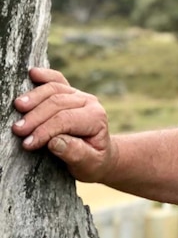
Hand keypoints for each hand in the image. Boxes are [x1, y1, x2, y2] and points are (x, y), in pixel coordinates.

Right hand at [11, 67, 116, 182]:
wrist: (100, 153)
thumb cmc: (92, 161)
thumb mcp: (89, 164)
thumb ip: (74, 153)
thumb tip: (55, 142)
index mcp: (96, 119)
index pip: (66, 120)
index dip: (45, 131)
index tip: (27, 144)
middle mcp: (89, 103)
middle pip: (58, 103)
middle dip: (35, 117)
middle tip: (17, 130)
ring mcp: (79, 95)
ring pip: (54, 89)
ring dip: (34, 98)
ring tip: (18, 108)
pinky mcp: (69, 92)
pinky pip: (57, 80)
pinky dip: (45, 75)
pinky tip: (33, 73)